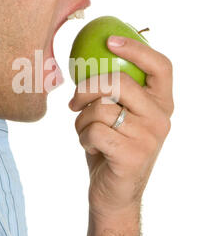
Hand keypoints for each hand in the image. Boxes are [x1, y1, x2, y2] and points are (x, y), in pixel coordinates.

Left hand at [68, 36, 173, 221]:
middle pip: (120, 82)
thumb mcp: (119, 115)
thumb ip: (114, 92)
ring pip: (101, 109)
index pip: (161, 66)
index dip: (137, 49)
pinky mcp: (132, 155)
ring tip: (85, 132)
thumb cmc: (112, 147)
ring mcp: (149, 137)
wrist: (114, 194)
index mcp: (162, 103)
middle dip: (87, 88)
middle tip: (73, 101)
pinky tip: (91, 147)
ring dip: (81, 121)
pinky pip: (94, 131)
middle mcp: (161, 118)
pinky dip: (82, 138)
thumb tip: (88, 57)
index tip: (110, 41)